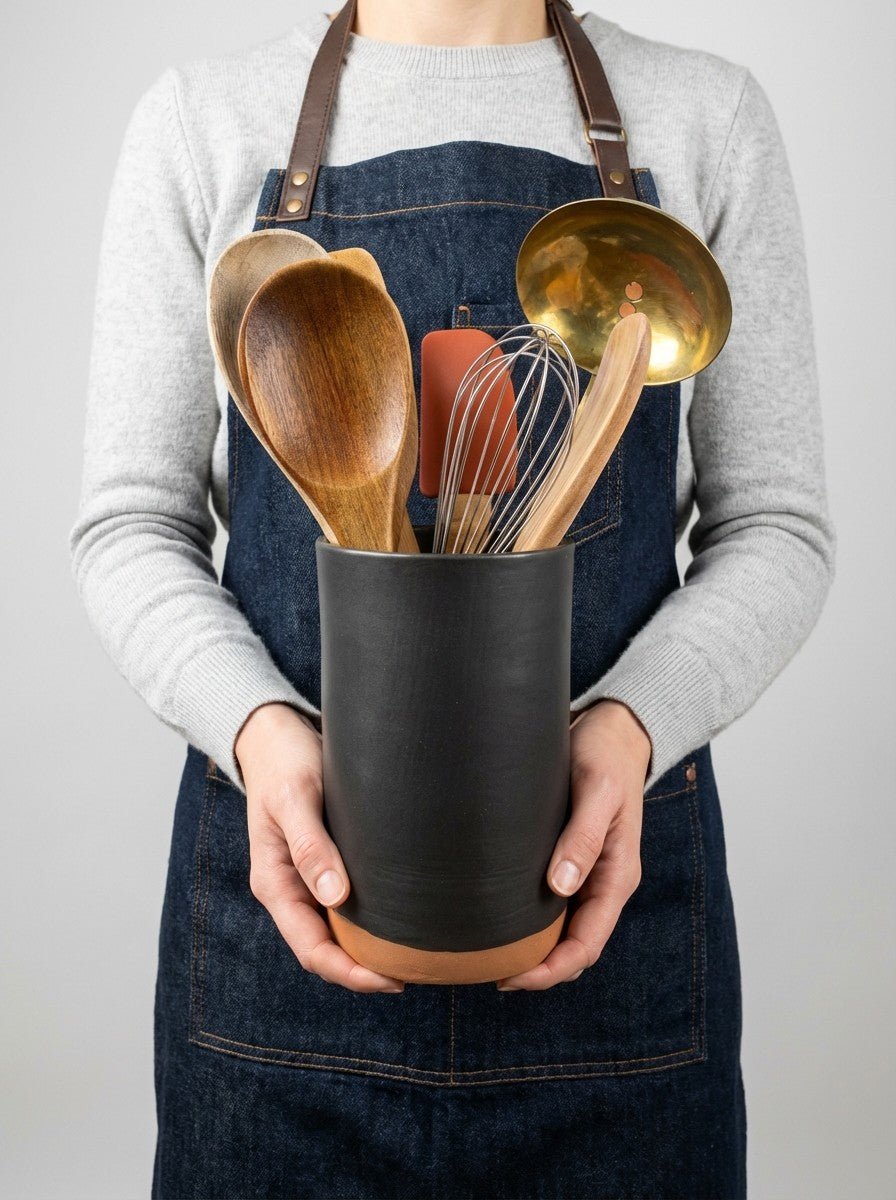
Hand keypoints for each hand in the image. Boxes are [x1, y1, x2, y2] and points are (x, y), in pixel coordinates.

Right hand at [235, 702, 404, 992]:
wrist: (275, 735)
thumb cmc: (282, 763)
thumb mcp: (294, 799)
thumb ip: (311, 846)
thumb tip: (336, 897)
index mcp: (274, 883)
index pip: (311, 949)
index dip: (349, 972)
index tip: (390, 980)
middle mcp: (291, 889)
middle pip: (326, 949)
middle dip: (365, 969)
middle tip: (416, 973)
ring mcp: (308, 878)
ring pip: (339, 930)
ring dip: (369, 948)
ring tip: (414, 954)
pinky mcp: (327, 862)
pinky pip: (348, 904)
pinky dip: (371, 919)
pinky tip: (402, 917)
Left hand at [496, 699, 650, 990]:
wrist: (611, 730)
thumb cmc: (606, 757)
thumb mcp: (597, 792)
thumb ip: (583, 837)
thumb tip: (562, 887)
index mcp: (616, 876)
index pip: (587, 945)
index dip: (552, 970)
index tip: (512, 978)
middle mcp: (600, 882)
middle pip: (572, 947)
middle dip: (536, 969)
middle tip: (488, 972)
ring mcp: (584, 873)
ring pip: (559, 930)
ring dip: (531, 949)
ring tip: (486, 955)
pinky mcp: (566, 858)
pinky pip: (549, 904)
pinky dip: (527, 921)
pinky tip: (495, 918)